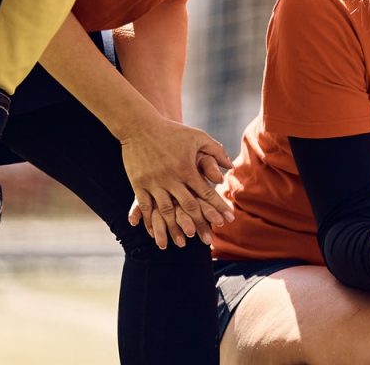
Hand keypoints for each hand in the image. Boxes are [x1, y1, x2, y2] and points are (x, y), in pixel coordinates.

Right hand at [120, 117, 233, 247]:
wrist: (140, 126)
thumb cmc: (172, 131)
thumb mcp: (198, 137)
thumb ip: (216, 152)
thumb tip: (230, 167)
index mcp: (187, 169)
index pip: (207, 192)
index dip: (219, 207)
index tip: (228, 220)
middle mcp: (172, 179)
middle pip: (188, 206)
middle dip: (200, 223)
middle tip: (208, 239)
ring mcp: (154, 183)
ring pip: (166, 211)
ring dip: (174, 228)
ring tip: (182, 243)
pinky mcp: (139, 184)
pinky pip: (145, 206)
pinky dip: (150, 220)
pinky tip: (153, 232)